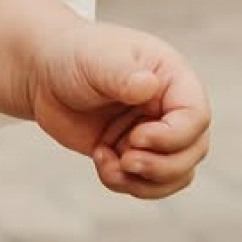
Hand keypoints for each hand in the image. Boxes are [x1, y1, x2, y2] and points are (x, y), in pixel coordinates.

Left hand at [26, 20, 211, 198]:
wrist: (45, 75)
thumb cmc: (75, 57)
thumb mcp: (96, 59)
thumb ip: (122, 74)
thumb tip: (148, 86)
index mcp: (173, 80)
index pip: (196, 117)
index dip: (173, 137)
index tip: (136, 137)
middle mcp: (170, 109)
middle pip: (193, 152)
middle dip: (161, 166)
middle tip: (125, 159)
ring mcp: (154, 134)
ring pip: (176, 174)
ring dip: (145, 182)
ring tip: (109, 165)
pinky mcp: (133, 154)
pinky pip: (147, 183)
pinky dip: (126, 183)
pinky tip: (100, 159)